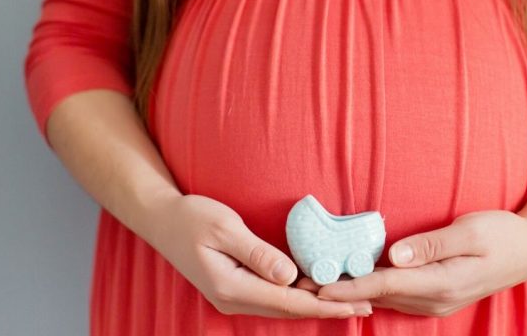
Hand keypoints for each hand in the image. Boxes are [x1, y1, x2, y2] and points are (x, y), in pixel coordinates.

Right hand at [150, 193, 371, 318]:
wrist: (161, 219)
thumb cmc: (191, 217)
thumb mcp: (225, 228)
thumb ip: (258, 253)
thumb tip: (291, 277)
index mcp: (232, 286)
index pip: (289, 301)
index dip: (325, 304)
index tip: (355, 302)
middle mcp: (233, 299)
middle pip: (289, 309)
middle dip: (328, 308)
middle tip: (366, 304)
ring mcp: (233, 296)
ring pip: (282, 306)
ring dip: (315, 304)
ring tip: (349, 301)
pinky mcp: (234, 287)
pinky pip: (273, 297)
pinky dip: (298, 297)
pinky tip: (315, 291)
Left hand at [299, 210, 526, 316]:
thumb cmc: (502, 233)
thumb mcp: (469, 231)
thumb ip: (430, 244)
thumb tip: (394, 256)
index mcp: (441, 282)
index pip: (384, 285)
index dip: (349, 287)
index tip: (318, 288)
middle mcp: (435, 298)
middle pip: (379, 297)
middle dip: (342, 294)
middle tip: (303, 288)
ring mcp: (438, 301)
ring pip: (387, 299)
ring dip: (354, 294)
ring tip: (319, 287)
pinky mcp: (438, 296)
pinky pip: (399, 297)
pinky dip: (374, 291)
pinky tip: (356, 285)